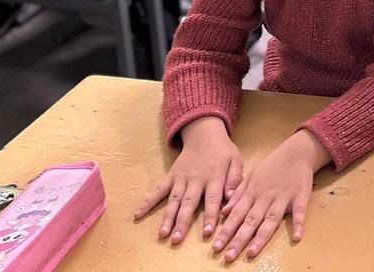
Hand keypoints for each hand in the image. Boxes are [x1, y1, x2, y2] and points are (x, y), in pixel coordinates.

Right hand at [134, 117, 242, 245]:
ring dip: (167, 217)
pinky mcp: (171, 176)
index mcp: (214, 177)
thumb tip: (231, 197)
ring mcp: (181, 178)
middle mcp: (195, 180)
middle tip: (177, 239)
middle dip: (182, 222)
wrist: (204, 134)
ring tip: (162, 234)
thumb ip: (235, 179)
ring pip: (173, 200)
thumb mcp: (235, 160)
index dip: (211, 216)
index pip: (213, 199)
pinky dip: (148, 202)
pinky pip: (158, 190)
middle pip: (189, 203)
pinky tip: (138, 215)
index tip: (208, 233)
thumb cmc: (223, 151)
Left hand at [213, 130, 329, 261]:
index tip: (216, 247)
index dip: (226, 231)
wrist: (296, 152)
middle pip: (251, 221)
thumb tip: (223, 213)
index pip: (236, 215)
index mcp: (252, 193)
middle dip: (239, 239)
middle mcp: (265, 198)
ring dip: (261, 237)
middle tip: (228, 257)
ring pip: (271, 220)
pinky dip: (298, 224)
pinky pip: (300, 212)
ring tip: (252, 252)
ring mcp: (283, 198)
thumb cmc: (272, 166)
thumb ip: (238, 195)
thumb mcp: (251, 177)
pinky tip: (297, 237)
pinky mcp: (300, 197)